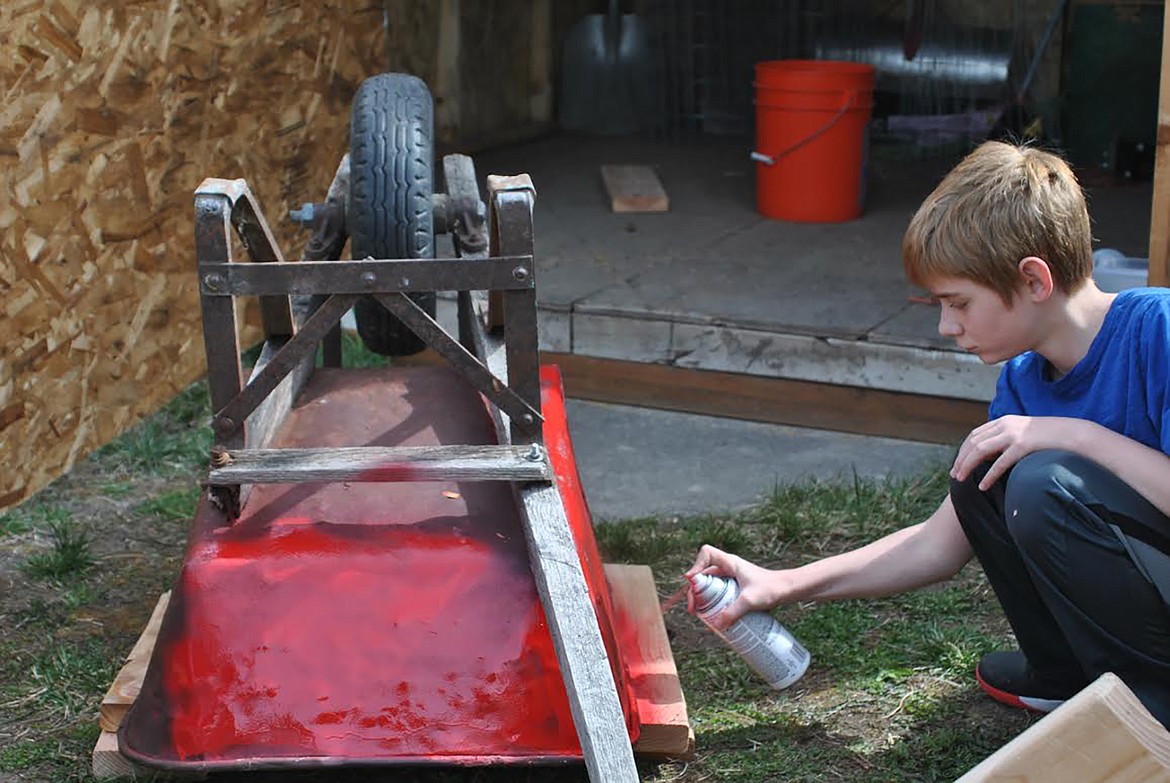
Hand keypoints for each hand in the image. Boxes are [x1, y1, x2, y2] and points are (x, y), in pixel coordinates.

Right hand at [684, 545, 781, 628]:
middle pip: (703, 574)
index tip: (691, 581)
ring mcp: (731, 578)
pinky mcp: (735, 588)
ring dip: (701, 598)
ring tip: (700, 614)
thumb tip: (716, 624)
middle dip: (694, 591)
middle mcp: (728, 568)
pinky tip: (713, 616)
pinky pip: (718, 593)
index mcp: (730, 562)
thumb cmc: (772, 589)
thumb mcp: (750, 600)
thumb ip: (734, 611)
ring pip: (709, 585)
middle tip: (693, 609)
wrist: (788, 590)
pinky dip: (712, 602)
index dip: (696, 564)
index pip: (706, 553)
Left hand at [952, 415, 1093, 489]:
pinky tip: (982, 486)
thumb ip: (1006, 440)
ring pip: (980, 450)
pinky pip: (1000, 463)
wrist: (1074, 434)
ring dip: (967, 466)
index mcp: (1004, 421)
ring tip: (961, 480)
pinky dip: (988, 475)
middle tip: (954, 475)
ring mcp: (1014, 434)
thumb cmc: (1049, 438)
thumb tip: (989, 456)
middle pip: (973, 442)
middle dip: (961, 459)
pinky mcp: (1023, 446)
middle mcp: (1006, 425)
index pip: (974, 435)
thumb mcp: (1024, 434)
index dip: (963, 450)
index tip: (957, 464)